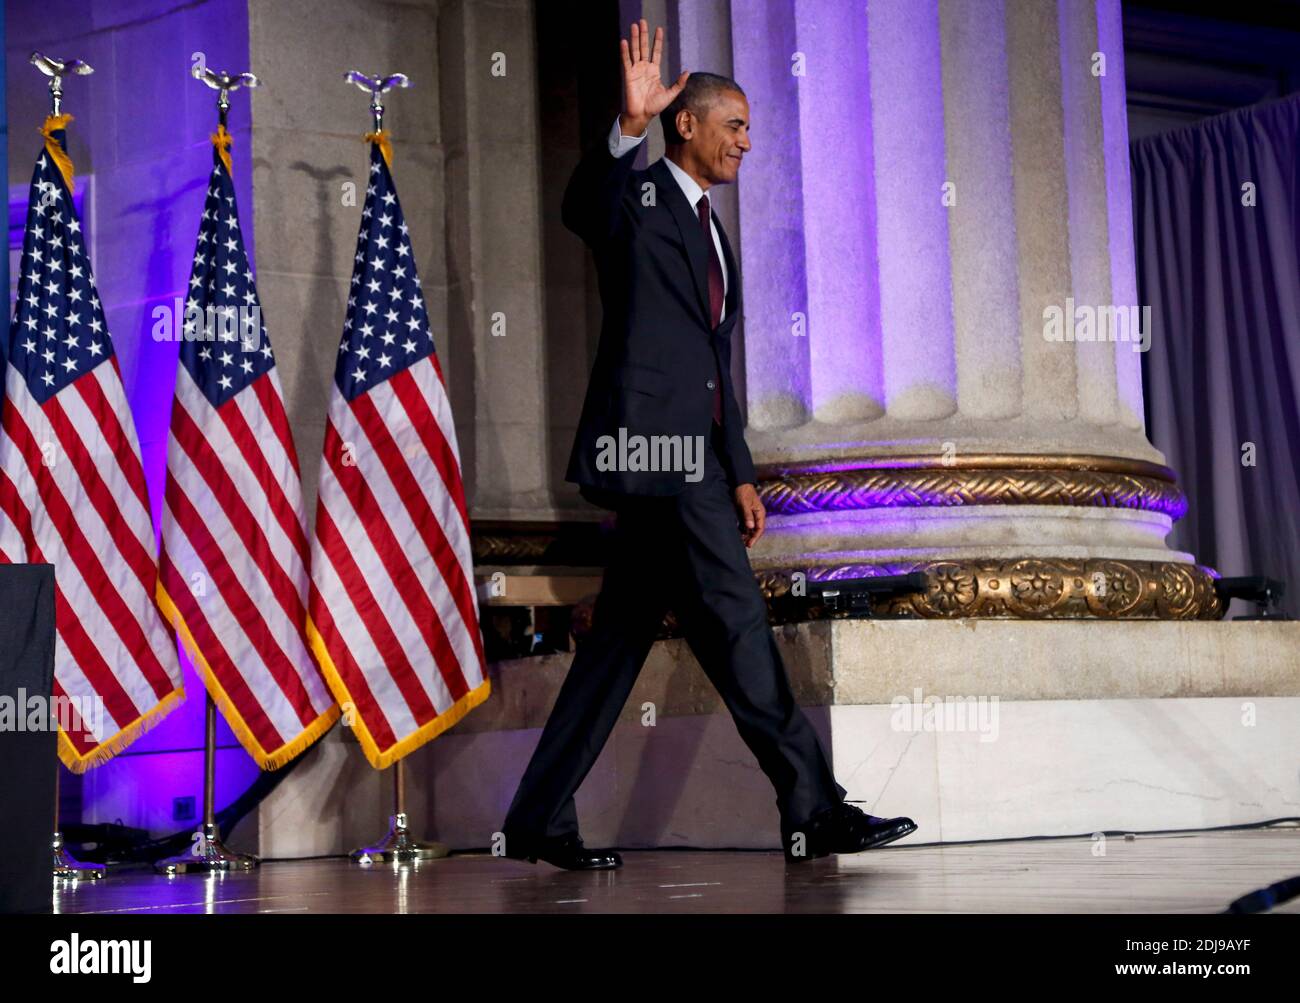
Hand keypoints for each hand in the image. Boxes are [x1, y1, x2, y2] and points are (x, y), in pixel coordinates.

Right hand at [619, 19, 688, 137]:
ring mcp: (636, 71)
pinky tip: (624, 41)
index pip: (656, 52)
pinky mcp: (628, 76)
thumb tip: (688, 72)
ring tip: (634, 26)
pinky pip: (626, 61)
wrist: (642, 115)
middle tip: (642, 21)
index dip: (657, 41)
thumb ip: (679, 83)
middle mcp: (644, 68)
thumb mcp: (670, 94)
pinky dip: (625, 52)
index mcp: (654, 71)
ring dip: (634, 38)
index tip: (658, 29)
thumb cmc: (655, 106)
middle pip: (644, 47)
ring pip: (635, 51)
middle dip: (643, 34)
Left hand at [734, 483, 765, 548]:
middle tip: (744, 545)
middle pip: (755, 530)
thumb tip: (750, 527)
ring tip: (740, 542)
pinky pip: (745, 525)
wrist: (739, 484)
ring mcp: (751, 515)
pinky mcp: (745, 514)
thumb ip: (747, 515)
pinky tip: (738, 535)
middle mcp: (757, 515)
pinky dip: (742, 530)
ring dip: (746, 535)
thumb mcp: (745, 504)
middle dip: (751, 538)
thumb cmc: (743, 493)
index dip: (755, 537)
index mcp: (760, 513)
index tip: (749, 544)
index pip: (760, 528)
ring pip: (750, 528)